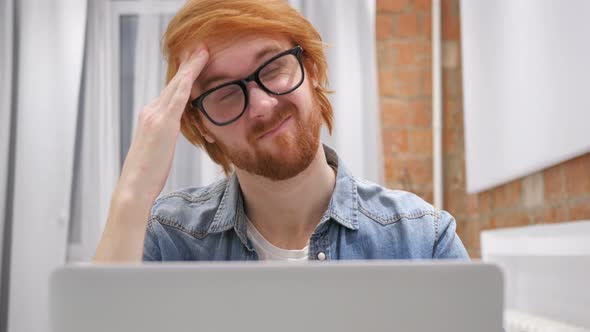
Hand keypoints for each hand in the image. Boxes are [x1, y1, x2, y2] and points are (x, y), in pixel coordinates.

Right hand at [115, 45, 208, 203]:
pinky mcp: (162, 123)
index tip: (192, 62)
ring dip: (190, 66)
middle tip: (200, 47)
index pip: (169, 93)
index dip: (182, 76)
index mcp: (150, 118)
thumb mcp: (158, 151)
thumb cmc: (147, 175)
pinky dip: (187, 79)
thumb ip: (164, 138)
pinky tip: (197, 67)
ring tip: (202, 51)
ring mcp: (155, 116)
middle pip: (172, 84)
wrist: (133, 188)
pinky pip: (178, 95)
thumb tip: (171, 136)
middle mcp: (150, 112)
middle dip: (187, 65)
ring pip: (176, 85)